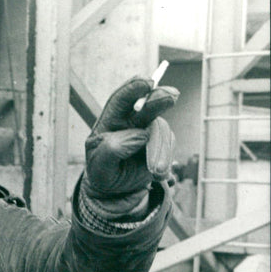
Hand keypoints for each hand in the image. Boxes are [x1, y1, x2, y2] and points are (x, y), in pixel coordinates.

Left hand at [82, 77, 177, 217]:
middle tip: (171, 96)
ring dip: (160, 149)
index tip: (147, 82)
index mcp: (110, 120)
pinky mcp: (161, 141)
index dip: (133, 88)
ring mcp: (148, 129)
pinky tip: (158, 175)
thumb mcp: (99, 165)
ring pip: (161, 129)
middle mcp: (131, 120)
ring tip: (155, 170)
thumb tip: (140, 135)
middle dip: (159, 98)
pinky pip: (169, 145)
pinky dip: (166, 159)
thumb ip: (114, 149)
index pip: (120, 99)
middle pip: (148, 103)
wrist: (116, 190)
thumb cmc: (103, 172)